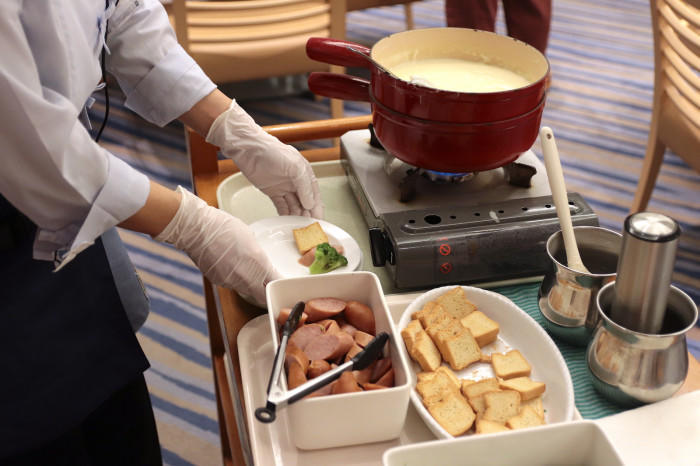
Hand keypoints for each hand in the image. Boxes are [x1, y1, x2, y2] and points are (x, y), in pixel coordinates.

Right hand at [155, 187, 280, 305]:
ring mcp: (230, 281)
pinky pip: (230, 283)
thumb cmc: (224, 228)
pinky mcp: (218, 281)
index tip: (280, 282)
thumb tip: (258, 260)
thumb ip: (257, 254)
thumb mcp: (249, 237)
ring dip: (249, 284)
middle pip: (261, 294)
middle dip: (265, 291)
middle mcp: (246, 277)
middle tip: (267, 284)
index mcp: (258, 263)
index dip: (278, 283)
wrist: (197, 230)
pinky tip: (230, 266)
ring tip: (245, 270)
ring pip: (245, 289)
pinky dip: (233, 278)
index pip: (274, 282)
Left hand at [205, 100, 322, 217]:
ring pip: (294, 206)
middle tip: (307, 230)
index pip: (315, 196)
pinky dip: (285, 214)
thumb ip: (304, 186)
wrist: (249, 149)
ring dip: (296, 217)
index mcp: (305, 175)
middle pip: (305, 203)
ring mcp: (284, 187)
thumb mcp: (295, 167)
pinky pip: (282, 206)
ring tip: (298, 228)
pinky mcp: (272, 192)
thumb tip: (311, 203)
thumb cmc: (272, 151)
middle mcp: (296, 182)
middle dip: (307, 216)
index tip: (318, 223)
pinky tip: (287, 222)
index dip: (317, 210)